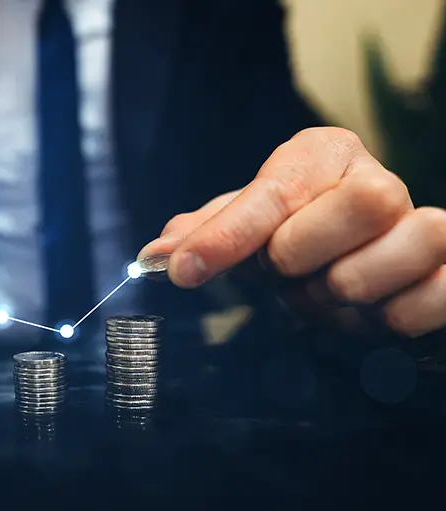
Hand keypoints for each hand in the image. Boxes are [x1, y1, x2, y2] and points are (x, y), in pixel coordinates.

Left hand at [139, 127, 445, 337]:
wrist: (345, 261)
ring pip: (417, 238)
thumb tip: (153, 256)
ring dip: (354, 286)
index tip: (183, 271)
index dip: (228, 235)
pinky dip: (399, 313)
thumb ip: (203, 236)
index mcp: (321, 157)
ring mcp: (421, 224)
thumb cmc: (288, 239)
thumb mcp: (241, 231)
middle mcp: (377, 182)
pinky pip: (443, 289)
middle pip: (366, 201)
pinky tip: (370, 314)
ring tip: (327, 293)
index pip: (275, 191)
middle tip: (284, 273)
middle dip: (309, 253)